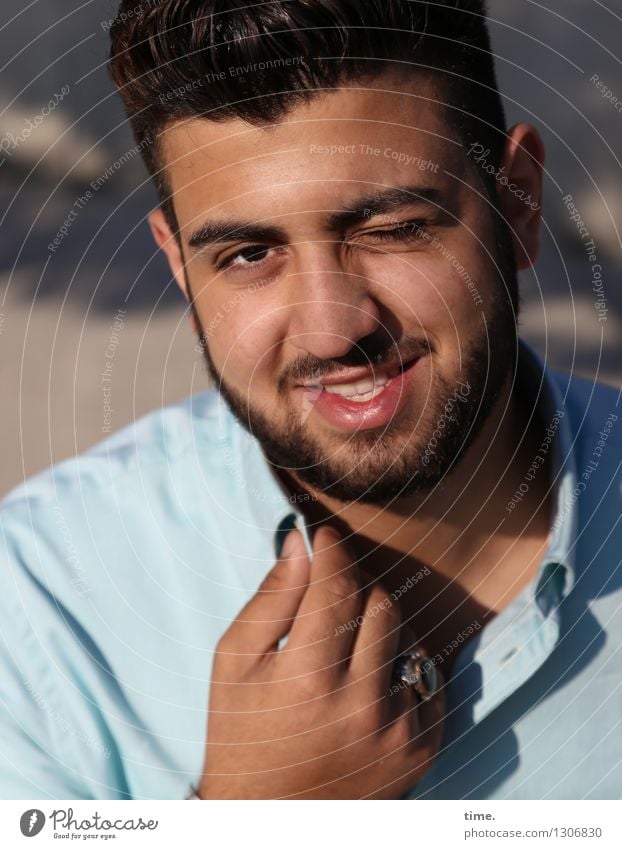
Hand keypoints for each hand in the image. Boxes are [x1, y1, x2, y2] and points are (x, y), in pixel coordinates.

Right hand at [198, 525, 443, 798]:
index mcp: (307, 678)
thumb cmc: (244, 730)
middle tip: (332, 588)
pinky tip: (369, 673)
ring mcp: (398, 728)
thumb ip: (271, 597)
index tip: (327, 536)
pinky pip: (426, 673)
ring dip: (379, 620)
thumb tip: (301, 542)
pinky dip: (401, 660)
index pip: (338, 584)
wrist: (270, 816)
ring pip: (408, 632)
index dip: (334, 548)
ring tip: (346, 639)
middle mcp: (361, 703)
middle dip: (356, 582)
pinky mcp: (423, 745)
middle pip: (380, 601)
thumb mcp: (234, 661)